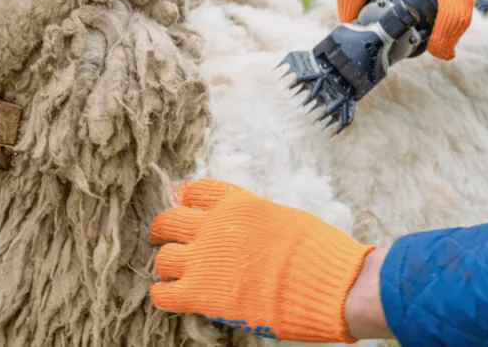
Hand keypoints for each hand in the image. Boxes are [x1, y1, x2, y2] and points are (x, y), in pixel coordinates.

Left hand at [148, 179, 375, 342]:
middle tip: (163, 238)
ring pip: (164, 258)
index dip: (186, 198)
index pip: (197, 191)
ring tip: (172, 273)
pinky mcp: (200, 295)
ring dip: (167, 265)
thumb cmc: (317, 252)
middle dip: (164, 229)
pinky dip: (163, 294)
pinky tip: (169, 296)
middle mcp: (213, 226)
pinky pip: (164, 294)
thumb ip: (255, 220)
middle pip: (169, 221)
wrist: (324, 283)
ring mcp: (202, 260)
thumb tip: (250, 231)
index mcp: (236, 203)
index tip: (182, 202)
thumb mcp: (284, 218)